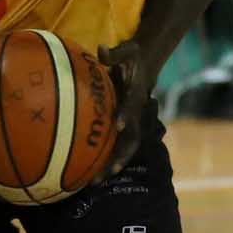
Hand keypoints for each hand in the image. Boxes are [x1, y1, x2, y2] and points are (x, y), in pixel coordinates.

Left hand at [98, 39, 147, 171]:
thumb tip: (101, 49)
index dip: (126, 115)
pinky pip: (114, 146)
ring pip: (124, 149)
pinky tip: (87, 174)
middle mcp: (136, 113)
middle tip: (108, 171)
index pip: (133, 106)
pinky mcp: (124, 127)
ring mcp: (131, 123)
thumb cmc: (133, 58)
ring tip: (94, 183)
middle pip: (131, 139)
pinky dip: (104, 160)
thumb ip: (115, 53)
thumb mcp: (128, 49)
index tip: (117, 125)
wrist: (145, 66)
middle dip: (121, 156)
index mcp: (137, 94)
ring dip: (111, 165)